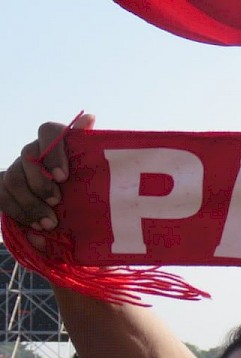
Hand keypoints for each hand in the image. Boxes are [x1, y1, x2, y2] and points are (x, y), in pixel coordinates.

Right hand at [0, 115, 94, 250]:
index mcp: (59, 143)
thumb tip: (90, 116)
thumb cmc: (94, 189)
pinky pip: (1, 194)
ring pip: (12, 178)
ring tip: (49, 224)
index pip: (49, 131)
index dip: (52, 152)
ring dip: (30, 203)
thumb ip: (93, 149)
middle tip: (56, 202)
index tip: (63, 177)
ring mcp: (20, 169)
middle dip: (40, 183)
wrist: (78, 212)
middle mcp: (37, 152)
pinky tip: (34, 227)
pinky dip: (18, 212)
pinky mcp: (7, 187)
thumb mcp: (99, 173)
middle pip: (27, 156)